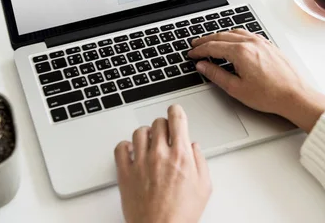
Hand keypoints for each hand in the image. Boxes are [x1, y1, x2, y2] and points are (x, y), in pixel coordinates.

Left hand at [114, 105, 211, 222]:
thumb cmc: (181, 215)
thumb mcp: (204, 187)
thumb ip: (200, 162)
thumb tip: (194, 147)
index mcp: (181, 155)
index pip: (176, 118)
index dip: (176, 111)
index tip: (175, 112)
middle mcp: (159, 154)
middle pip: (158, 123)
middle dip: (163, 126)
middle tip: (165, 134)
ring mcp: (140, 162)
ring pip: (139, 132)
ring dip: (146, 134)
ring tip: (149, 143)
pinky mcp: (125, 172)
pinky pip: (120, 148)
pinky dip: (125, 146)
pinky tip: (132, 152)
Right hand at [188, 30, 324, 132]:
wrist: (295, 96)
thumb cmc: (270, 95)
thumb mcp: (236, 88)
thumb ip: (216, 74)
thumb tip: (203, 66)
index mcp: (241, 52)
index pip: (213, 47)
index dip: (199, 50)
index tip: (192, 54)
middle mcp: (251, 43)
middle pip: (222, 36)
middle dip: (206, 40)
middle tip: (195, 44)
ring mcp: (261, 42)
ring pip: (234, 33)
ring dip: (220, 36)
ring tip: (210, 41)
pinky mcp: (268, 45)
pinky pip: (246, 34)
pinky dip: (234, 35)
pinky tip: (232, 41)